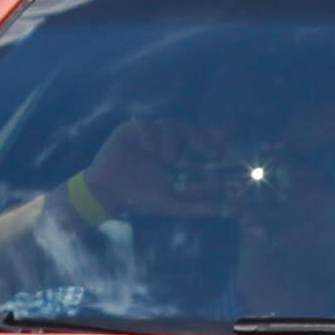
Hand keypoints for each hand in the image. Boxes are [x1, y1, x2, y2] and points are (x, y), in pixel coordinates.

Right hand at [81, 114, 231, 219]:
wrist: (109, 195)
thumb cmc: (141, 198)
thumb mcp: (171, 205)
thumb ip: (197, 207)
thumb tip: (224, 211)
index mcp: (181, 155)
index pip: (203, 141)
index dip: (214, 143)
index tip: (219, 153)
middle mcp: (168, 141)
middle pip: (189, 128)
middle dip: (199, 136)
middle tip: (203, 148)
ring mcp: (150, 134)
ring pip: (168, 123)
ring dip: (172, 138)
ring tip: (167, 158)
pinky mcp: (131, 130)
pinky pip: (144, 123)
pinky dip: (149, 133)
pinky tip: (149, 148)